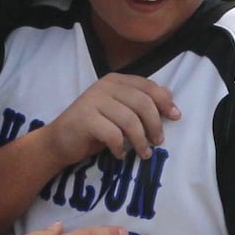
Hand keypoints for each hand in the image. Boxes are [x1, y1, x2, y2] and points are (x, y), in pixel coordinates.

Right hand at [46, 73, 179, 163]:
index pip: (148, 86)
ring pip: (130, 120)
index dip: (165, 101)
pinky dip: (120, 148)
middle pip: (143, 103)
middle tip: (158, 142)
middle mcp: (104, 86)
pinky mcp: (84, 119)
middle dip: (155, 124)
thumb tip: (170, 95)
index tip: (175, 117)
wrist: (59, 141)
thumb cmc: (94, 128)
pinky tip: (119, 154)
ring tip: (143, 153)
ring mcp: (93, 101)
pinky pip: (113, 135)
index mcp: (115, 80)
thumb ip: (140, 102)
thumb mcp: (120, 112)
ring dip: (141, 141)